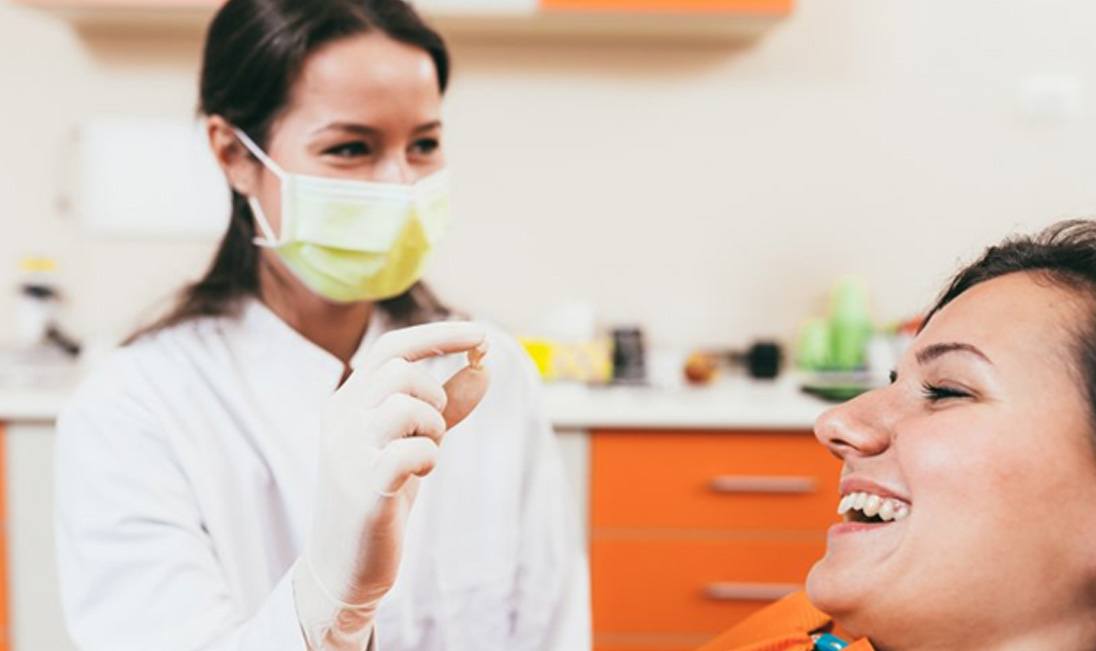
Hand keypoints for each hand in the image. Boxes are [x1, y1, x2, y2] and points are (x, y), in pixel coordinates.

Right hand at [293, 321, 489, 649]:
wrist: (344, 565)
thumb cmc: (381, 495)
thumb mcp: (414, 440)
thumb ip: (448, 404)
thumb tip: (485, 365)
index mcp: (347, 401)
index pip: (392, 348)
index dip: (439, 335)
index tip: (482, 334)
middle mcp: (340, 418)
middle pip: (401, 371)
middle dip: (435, 396)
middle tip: (435, 431)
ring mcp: (347, 452)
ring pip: (404, 404)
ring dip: (433, 427)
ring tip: (426, 454)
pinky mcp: (363, 487)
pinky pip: (410, 450)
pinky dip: (428, 458)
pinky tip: (419, 475)